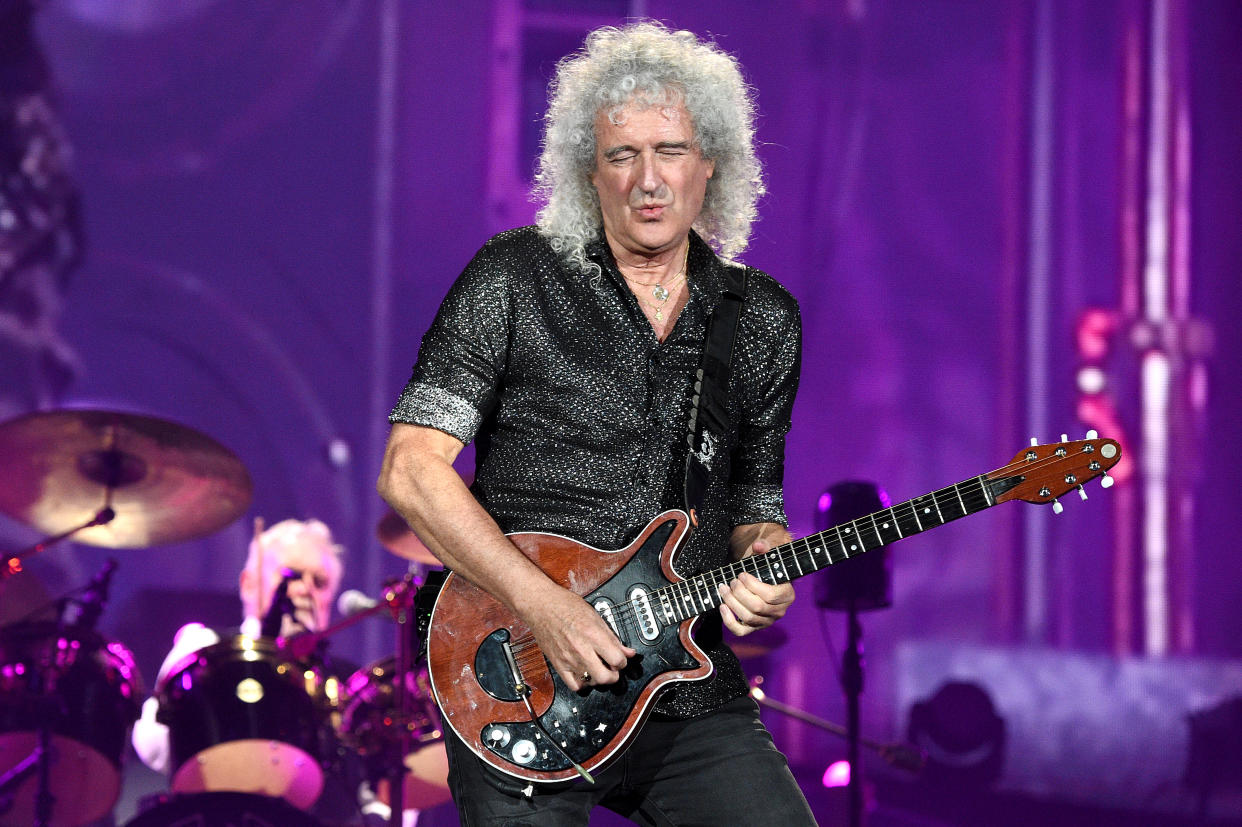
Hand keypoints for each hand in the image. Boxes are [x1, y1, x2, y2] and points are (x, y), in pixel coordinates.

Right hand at [520, 584, 635, 690]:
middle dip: (614, 675)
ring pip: (591, 683)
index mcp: (593, 635)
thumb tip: (627, 651)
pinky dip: (583, 683)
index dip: (623, 661)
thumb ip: (612, 636)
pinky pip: (574, 685)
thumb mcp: (595, 616)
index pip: (617, 660)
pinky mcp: (558, 665)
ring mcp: (569, 659)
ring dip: (599, 678)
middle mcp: (581, 649)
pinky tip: (585, 673)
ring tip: (598, 668)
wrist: (541, 605)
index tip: (621, 659)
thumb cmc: (565, 605)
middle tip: (613, 668)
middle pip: (606, 677)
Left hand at [717, 539, 794, 635]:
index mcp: (787, 595)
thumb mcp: (770, 557)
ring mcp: (766, 622)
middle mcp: (779, 612)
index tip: (742, 574)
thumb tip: (758, 545)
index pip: (770, 595)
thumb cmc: (768, 569)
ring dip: (732, 602)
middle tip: (732, 581)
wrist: (767, 580)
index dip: (752, 585)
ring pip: (748, 618)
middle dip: (740, 593)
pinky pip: (740, 631)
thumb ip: (766, 548)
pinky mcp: (753, 627)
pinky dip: (728, 621)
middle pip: (757, 607)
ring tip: (724, 589)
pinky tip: (722, 606)